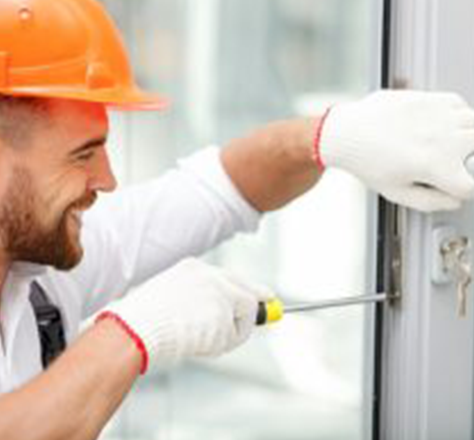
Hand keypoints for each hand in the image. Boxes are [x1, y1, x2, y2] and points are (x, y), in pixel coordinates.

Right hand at [96, 258, 271, 373]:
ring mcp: (218, 287)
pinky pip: (241, 329)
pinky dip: (229, 340)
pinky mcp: (226, 304)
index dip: (246, 289)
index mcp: (191, 269)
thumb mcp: (170, 305)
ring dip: (231, 331)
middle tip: (271, 309)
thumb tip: (224, 320)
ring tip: (200, 340)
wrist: (134, 329)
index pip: (227, 278)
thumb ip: (199, 306)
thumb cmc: (145, 325)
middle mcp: (209, 273)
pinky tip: (202, 342)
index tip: (265, 295)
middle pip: (245, 288)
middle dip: (252, 306)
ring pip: (245, 311)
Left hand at [318, 90, 473, 210]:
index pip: (471, 185)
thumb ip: (431, 202)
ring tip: (448, 146)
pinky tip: (442, 126)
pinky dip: (459, 117)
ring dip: (468, 138)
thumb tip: (455, 200)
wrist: (348, 133)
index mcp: (435, 166)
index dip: (463, 191)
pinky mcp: (431, 99)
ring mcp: (439, 116)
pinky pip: (461, 105)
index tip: (455, 188)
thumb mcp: (396, 192)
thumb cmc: (367, 162)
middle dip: (469, 162)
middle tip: (450, 165)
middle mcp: (442, 139)